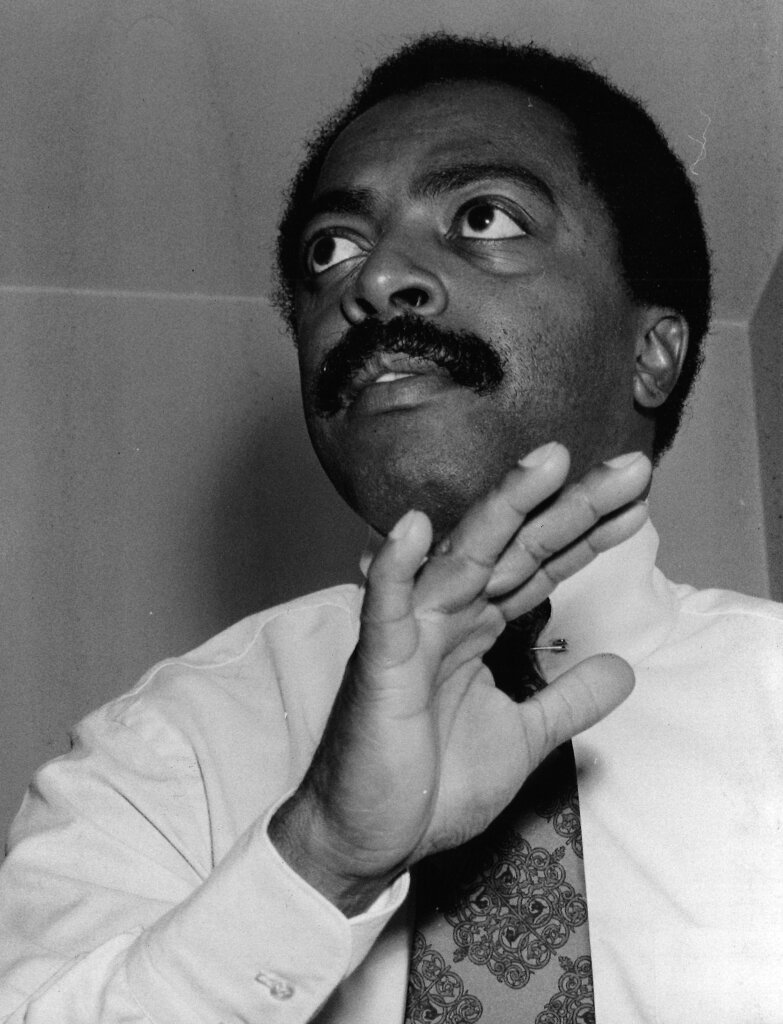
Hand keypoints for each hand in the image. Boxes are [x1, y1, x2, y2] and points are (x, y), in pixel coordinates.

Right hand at [269, 443, 650, 913]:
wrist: (368, 839)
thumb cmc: (431, 784)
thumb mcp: (522, 739)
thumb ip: (569, 700)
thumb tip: (624, 668)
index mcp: (479, 628)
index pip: (541, 567)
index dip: (590, 536)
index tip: (639, 505)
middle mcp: (449, 616)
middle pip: (518, 549)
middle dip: (573, 508)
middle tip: (629, 470)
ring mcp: (413, 634)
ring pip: (463, 559)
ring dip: (504, 510)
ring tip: (549, 465)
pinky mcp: (378, 664)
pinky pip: (385, 609)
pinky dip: (395, 568)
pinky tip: (410, 527)